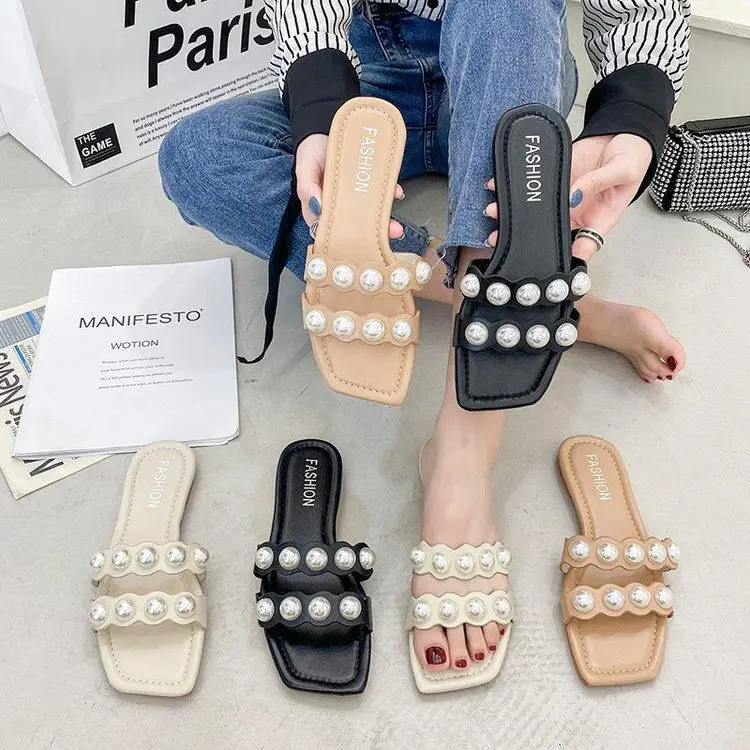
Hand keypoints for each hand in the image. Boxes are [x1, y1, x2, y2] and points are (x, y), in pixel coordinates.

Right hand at [295, 134, 404, 237]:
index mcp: (320, 208)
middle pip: (357, 227)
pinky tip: (396, 192)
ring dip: (385, 219)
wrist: (325, 126)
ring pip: (372, 212)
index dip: (345, 241)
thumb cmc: (311, 151)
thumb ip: (308, 189)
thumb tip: (318, 208)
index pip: (331, 232)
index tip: (358, 246)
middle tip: (386, 236)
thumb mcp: (305, 169)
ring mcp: (356, 195)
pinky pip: (381, 190)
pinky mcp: (368, 182)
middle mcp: (340, 206)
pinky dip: (390, 192)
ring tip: (396, 226)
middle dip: (373, 234)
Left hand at [483, 133, 651, 259]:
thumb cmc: (633, 159)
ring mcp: (562, 196)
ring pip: (534, 211)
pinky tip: (497, 185)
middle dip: (521, 236)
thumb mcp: (623, 171)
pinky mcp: (554, 177)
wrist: (624, 132)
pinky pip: (532, 185)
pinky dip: (514, 187)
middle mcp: (575, 214)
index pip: (578, 246)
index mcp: (597, 220)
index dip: (560, 258)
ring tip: (493, 211)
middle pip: (547, 231)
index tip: (541, 263)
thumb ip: (598, 183)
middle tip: (499, 238)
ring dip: (511, 212)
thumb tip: (574, 194)